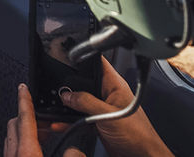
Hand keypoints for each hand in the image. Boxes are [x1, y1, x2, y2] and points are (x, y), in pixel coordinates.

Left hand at [5, 83, 84, 156]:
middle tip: (44, 117)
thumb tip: (76, 149)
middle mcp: (13, 154)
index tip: (23, 88)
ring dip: (25, 131)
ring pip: (12, 136)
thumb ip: (72, 155)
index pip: (24, 117)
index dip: (25, 99)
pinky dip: (22, 142)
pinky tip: (35, 150)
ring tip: (43, 134)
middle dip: (28, 115)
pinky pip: (12, 148)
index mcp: (26, 152)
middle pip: (15, 124)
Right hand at [56, 57, 173, 156]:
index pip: (98, 63)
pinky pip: (78, 118)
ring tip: (54, 107)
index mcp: (115, 86)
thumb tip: (67, 95)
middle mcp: (107, 95)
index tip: (67, 58)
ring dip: (66, 106)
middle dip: (69, 85)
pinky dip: (68, 121)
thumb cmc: (139, 135)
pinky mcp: (97, 123)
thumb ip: (86, 103)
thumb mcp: (108, 115)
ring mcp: (101, 109)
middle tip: (57, 88)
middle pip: (83, 82)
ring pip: (79, 102)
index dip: (84, 57)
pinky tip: (59, 123)